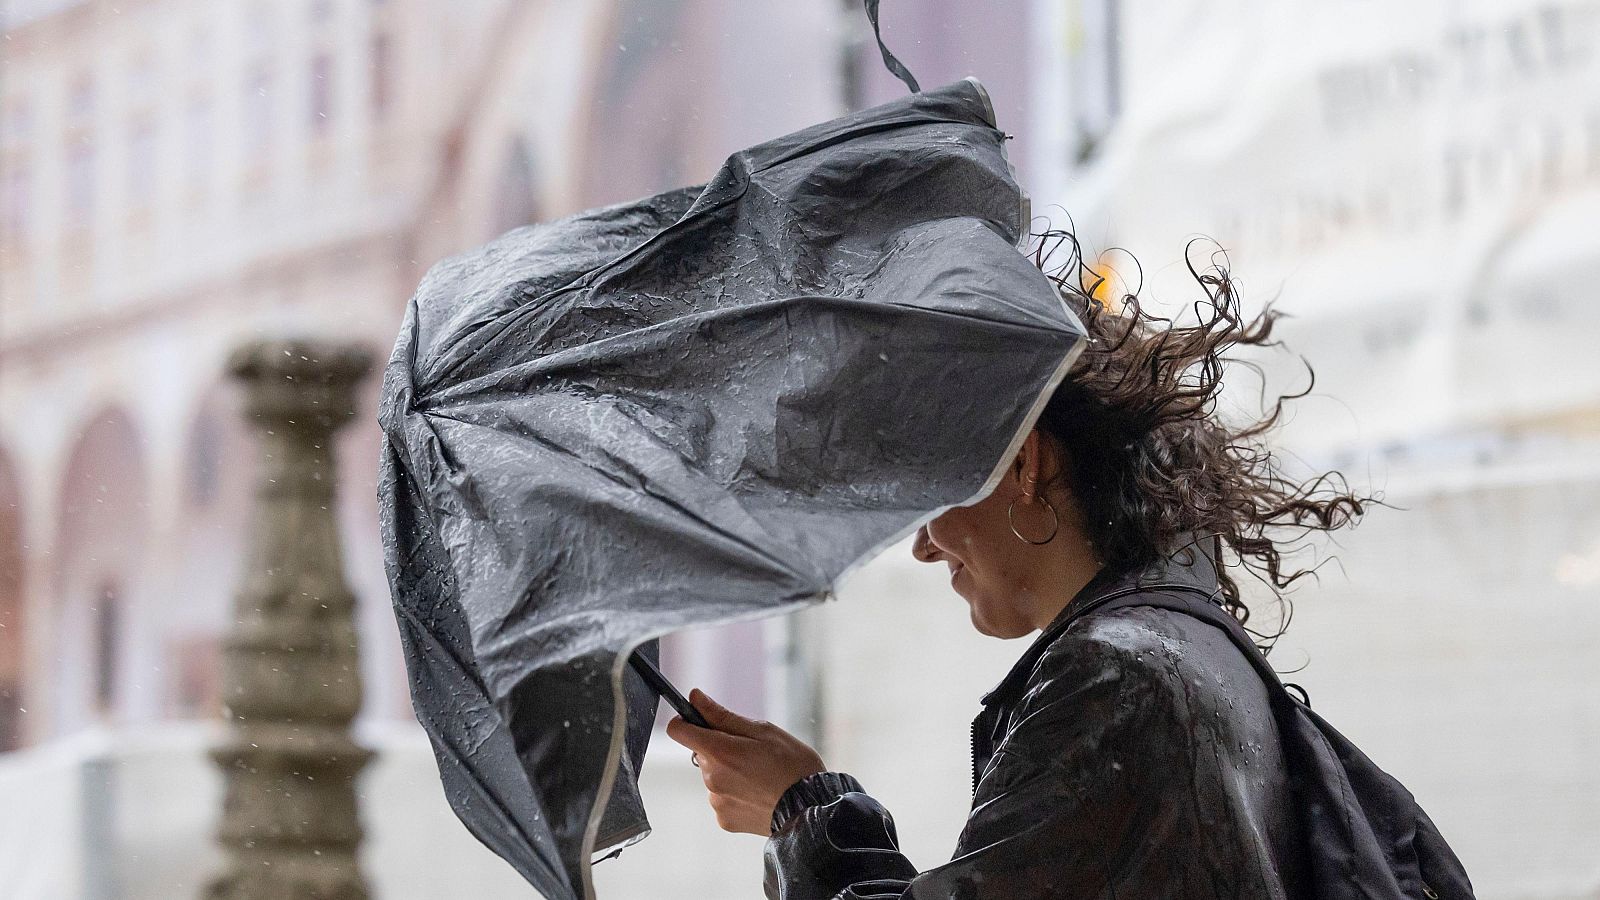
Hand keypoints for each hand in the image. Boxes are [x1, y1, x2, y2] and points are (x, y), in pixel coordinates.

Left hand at [664, 688, 825, 834]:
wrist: (811, 809)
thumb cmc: (793, 766)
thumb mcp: (763, 731)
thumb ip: (723, 716)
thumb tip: (695, 698)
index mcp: (720, 752)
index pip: (678, 730)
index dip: (686, 721)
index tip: (699, 720)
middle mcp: (711, 778)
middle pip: (701, 753)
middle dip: (719, 748)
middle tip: (751, 752)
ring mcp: (717, 801)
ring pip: (713, 776)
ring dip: (728, 772)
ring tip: (759, 776)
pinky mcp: (724, 819)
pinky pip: (722, 798)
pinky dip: (735, 793)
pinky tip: (758, 794)